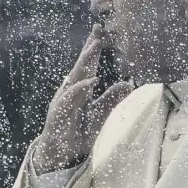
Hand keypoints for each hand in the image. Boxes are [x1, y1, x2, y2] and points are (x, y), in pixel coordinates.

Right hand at [33, 24, 134, 173]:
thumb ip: (111, 100)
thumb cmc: (78, 133)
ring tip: (94, 47)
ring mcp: (63, 102)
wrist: (60, 156)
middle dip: (89, 49)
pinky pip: (70, 99)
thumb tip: (128, 84)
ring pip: (75, 78)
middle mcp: (70, 92)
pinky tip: (91, 81)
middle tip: (99, 31)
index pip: (89, 67)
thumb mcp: (100, 116)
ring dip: (84, 62)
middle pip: (81, 67)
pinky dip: (80, 89)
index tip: (102, 32)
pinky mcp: (58, 114)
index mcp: (80, 90)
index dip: (94, 50)